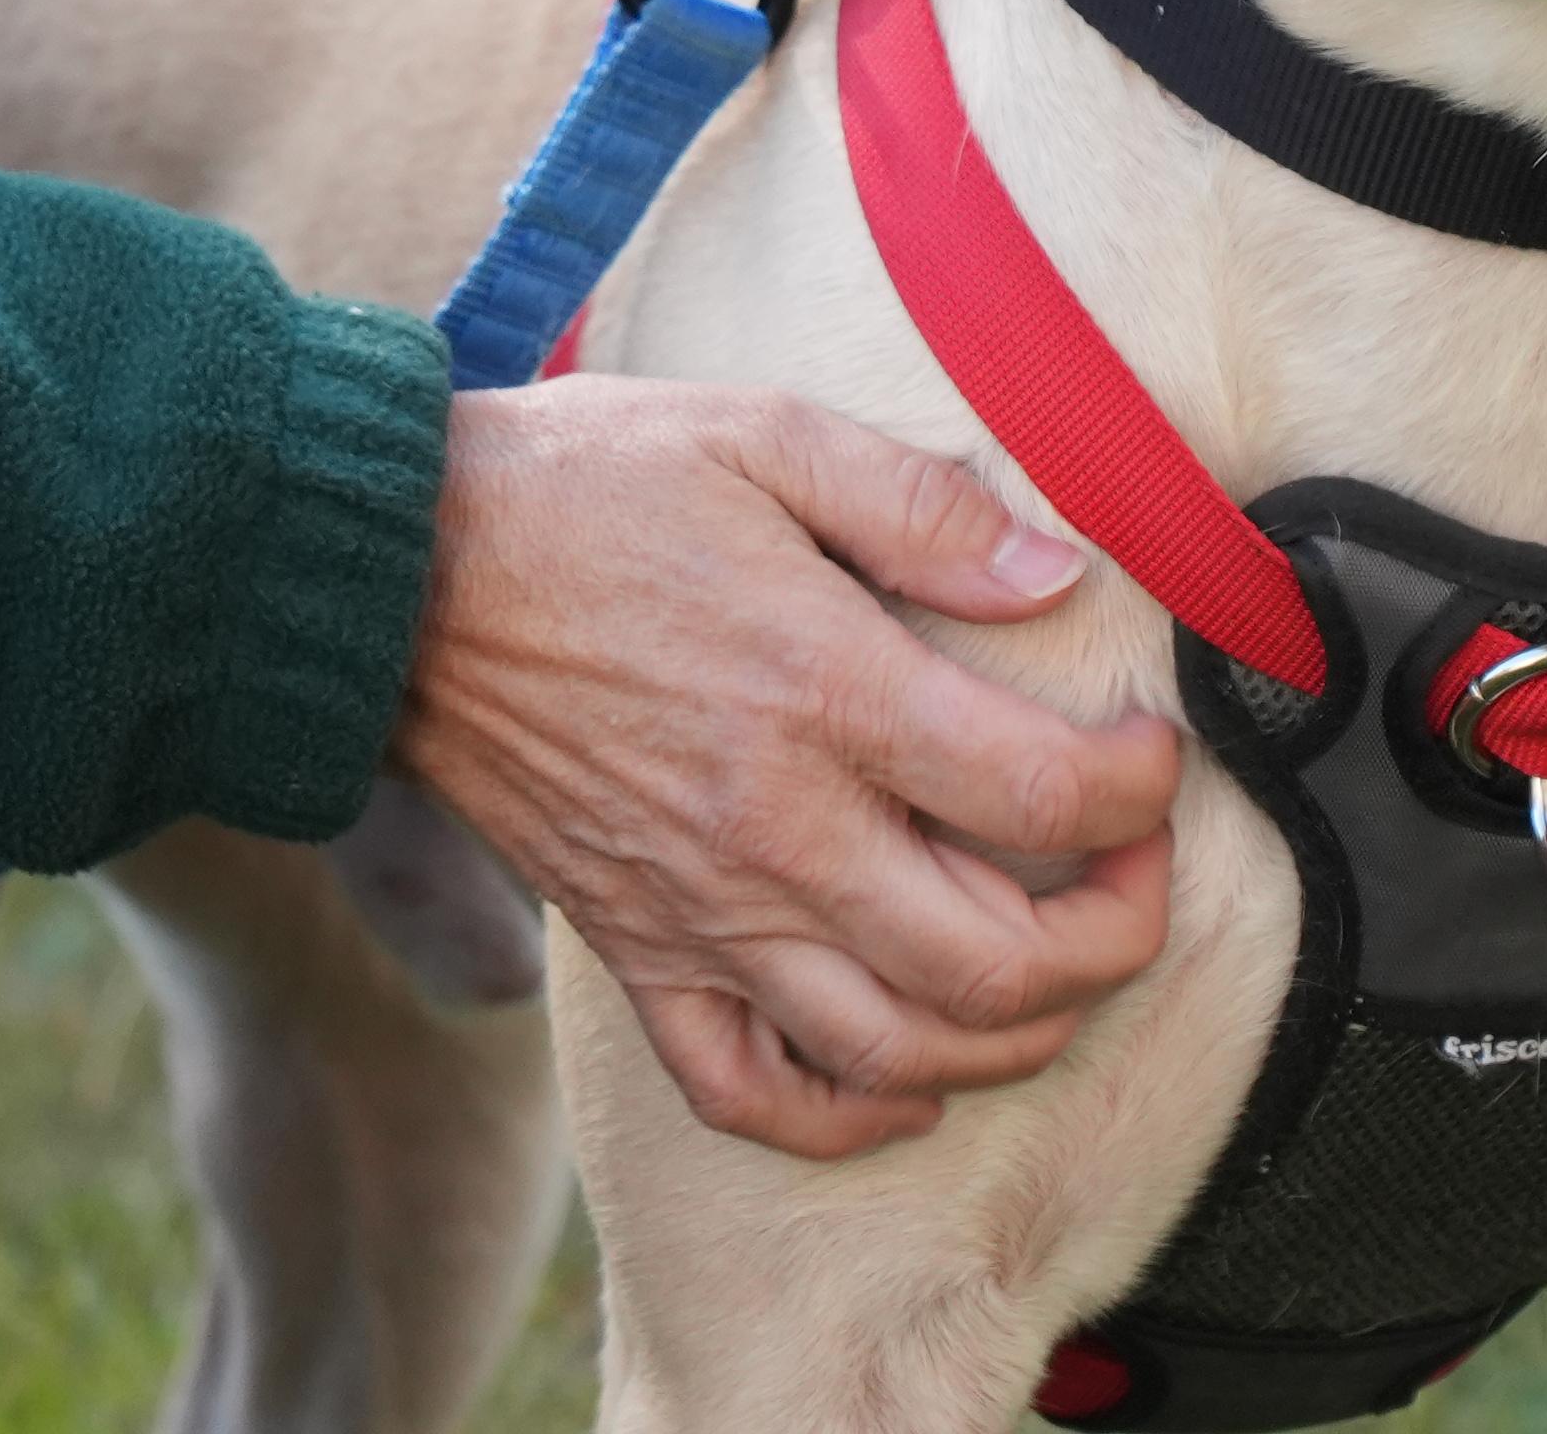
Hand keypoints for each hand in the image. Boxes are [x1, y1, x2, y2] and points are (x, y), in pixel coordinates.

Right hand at [390, 379, 1179, 1158]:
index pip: (1040, 794)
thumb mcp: (763, 434)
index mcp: (821, 692)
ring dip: (1014, 1037)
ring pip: (898, 1050)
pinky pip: (750, 1093)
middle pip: (997, 962)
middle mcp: (773, 830)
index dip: (1138, 790)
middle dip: (1115, 937)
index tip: (1151, 752)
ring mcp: (700, 912)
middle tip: (1135, 870)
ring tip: (1057, 968)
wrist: (395, 574)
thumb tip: (1055, 574)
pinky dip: (847, 1114)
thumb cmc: (583, 488)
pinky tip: (908, 1077)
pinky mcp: (636, 953)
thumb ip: (920, 507)